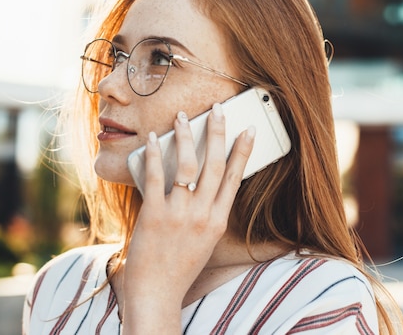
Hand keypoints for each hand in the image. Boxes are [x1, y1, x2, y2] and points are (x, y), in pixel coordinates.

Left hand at [122, 103, 254, 332]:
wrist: (158, 291)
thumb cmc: (181, 266)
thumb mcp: (205, 239)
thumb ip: (208, 212)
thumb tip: (204, 181)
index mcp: (218, 220)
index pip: (234, 178)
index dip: (242, 151)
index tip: (247, 130)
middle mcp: (202, 214)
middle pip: (214, 165)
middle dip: (217, 133)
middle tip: (217, 109)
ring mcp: (179, 214)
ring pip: (187, 165)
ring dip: (186, 136)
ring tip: (182, 116)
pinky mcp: (155, 215)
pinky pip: (156, 177)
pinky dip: (156, 154)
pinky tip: (156, 138)